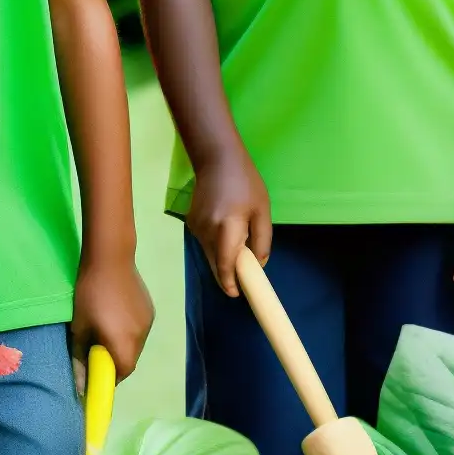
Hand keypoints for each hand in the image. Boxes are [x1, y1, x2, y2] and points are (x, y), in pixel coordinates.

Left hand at [72, 252, 154, 391]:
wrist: (111, 258)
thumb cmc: (90, 294)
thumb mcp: (79, 327)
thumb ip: (80, 358)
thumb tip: (80, 384)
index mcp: (124, 344)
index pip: (121, 373)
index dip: (109, 378)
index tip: (95, 375)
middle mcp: (141, 337)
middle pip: (130, 360)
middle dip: (115, 363)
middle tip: (97, 354)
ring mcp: (148, 322)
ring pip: (136, 345)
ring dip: (123, 347)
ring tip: (106, 333)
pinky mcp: (150, 309)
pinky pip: (140, 330)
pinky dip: (129, 333)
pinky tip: (116, 318)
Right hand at [186, 145, 272, 297]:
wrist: (217, 159)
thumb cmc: (245, 182)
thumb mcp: (262, 210)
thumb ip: (262, 239)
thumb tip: (259, 263)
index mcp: (227, 227)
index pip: (225, 264)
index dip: (230, 283)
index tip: (236, 294)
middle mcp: (207, 231)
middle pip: (215, 264)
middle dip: (227, 275)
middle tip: (243, 279)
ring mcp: (196, 227)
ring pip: (210, 254)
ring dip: (222, 259)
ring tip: (239, 250)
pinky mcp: (191, 223)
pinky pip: (205, 243)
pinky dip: (216, 246)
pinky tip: (226, 235)